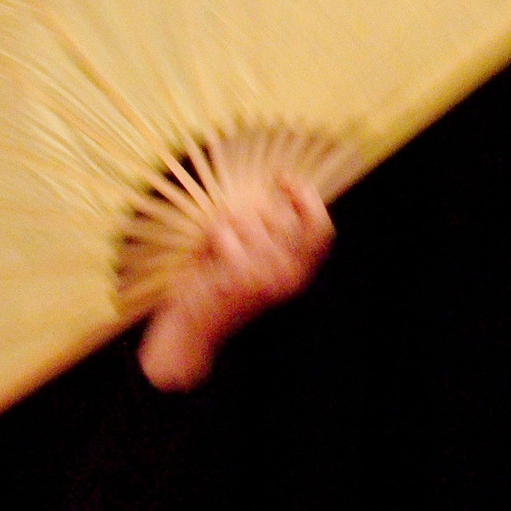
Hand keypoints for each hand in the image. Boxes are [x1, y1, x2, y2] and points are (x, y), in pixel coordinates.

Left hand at [138, 170, 333, 389]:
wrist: (190, 332)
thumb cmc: (215, 290)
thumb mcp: (250, 260)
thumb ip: (267, 232)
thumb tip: (272, 186)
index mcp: (298, 272)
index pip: (319, 227)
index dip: (306, 197)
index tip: (282, 178)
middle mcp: (290, 274)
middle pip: (274, 214)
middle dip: (244, 216)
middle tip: (223, 236)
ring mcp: (267, 274)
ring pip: (244, 216)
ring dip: (220, 228)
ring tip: (211, 255)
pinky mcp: (240, 274)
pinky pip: (224, 228)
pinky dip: (208, 238)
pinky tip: (203, 260)